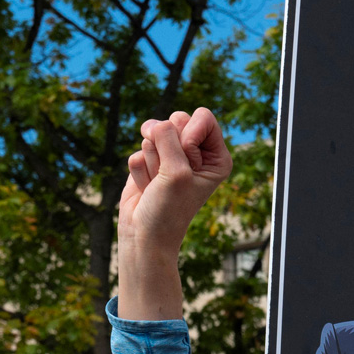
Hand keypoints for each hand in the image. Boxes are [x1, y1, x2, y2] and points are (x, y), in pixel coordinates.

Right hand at [115, 109, 230, 313]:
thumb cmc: (169, 210)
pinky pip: (137, 151)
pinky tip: (146, 189)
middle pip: (176, 120)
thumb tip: (152, 122)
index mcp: (216, 156)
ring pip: (153, 135)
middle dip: (166, 147)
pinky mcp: (148, 163)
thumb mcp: (177, 172)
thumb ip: (168, 137)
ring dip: (152, 163)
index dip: (188, 135)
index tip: (186, 162)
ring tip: (158, 186)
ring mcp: (170, 157)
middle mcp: (196, 154)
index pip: (203, 117)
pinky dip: (139, 172)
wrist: (144, 236)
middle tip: (170, 176)